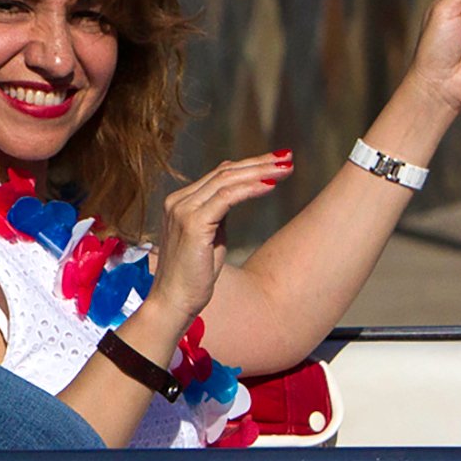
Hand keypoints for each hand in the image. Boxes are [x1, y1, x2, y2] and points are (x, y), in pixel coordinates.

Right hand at [147, 152, 288, 324]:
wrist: (174, 303)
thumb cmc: (194, 277)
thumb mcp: (210, 237)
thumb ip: (218, 214)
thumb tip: (238, 195)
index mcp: (180, 202)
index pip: (219, 174)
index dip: (249, 165)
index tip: (276, 162)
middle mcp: (178, 201)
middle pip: (224, 172)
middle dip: (259, 163)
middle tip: (287, 157)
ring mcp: (183, 211)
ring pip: (227, 180)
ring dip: (260, 172)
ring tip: (286, 168)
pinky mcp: (192, 224)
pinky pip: (226, 198)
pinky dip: (251, 189)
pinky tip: (271, 185)